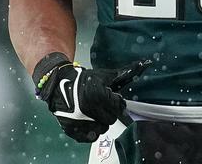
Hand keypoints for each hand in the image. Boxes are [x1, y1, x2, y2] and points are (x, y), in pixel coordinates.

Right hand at [33, 54, 150, 142]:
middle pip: (111, 119)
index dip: (114, 101)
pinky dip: (90, 131)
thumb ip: (123, 74)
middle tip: (101, 105)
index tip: (108, 97)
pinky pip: (89, 137)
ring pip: (101, 130)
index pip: (118, 107)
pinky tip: (87, 121)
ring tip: (93, 112)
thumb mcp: (103, 75)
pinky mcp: (72, 129)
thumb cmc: (83, 79)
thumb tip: (143, 64)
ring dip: (100, 122)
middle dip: (108, 112)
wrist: (58, 84)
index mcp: (98, 96)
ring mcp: (79, 121)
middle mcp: (88, 110)